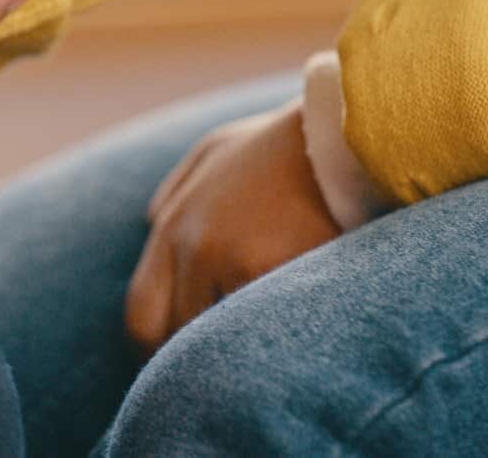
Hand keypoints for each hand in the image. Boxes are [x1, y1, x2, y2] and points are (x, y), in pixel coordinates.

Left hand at [125, 100, 340, 353]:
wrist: (347, 128)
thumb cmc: (284, 143)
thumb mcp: (215, 152)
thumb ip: (176, 193)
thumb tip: (150, 224)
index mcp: (174, 225)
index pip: (141, 318)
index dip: (159, 348)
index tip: (183, 358)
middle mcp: (195, 247)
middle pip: (173, 338)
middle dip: (194, 355)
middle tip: (225, 359)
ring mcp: (236, 261)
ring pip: (222, 337)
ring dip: (240, 342)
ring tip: (268, 335)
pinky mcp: (281, 272)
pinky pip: (267, 327)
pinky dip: (280, 333)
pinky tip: (300, 322)